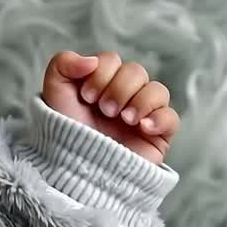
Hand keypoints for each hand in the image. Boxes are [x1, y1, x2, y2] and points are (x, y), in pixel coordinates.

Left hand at [42, 51, 179, 163]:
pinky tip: (142, 127)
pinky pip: (172, 118)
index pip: (112, 60)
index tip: (86, 97)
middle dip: (118, 88)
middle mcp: (124, 95)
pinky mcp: (156, 135)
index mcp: (101, 82)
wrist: (74, 167)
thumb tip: (92, 59)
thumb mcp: (54, 92)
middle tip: (104, 110)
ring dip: (139, 101)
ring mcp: (142, 114)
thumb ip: (63, 63)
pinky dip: (159, 118)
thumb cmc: (62, 130)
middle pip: (137, 71)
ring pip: (158, 90)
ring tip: (122, 119)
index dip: (101, 73)